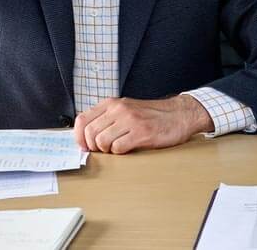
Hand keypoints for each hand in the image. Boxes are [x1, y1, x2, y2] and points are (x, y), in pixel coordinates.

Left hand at [73, 96, 213, 154]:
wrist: (178, 114)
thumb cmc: (150, 115)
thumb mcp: (124, 109)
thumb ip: (106, 118)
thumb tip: (86, 135)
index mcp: (110, 103)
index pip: (82, 119)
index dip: (78, 136)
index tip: (82, 146)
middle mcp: (117, 109)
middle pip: (90, 132)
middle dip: (92, 146)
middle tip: (100, 151)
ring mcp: (129, 120)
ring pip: (102, 141)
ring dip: (106, 150)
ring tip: (115, 148)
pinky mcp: (142, 133)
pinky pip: (118, 147)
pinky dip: (118, 152)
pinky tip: (126, 148)